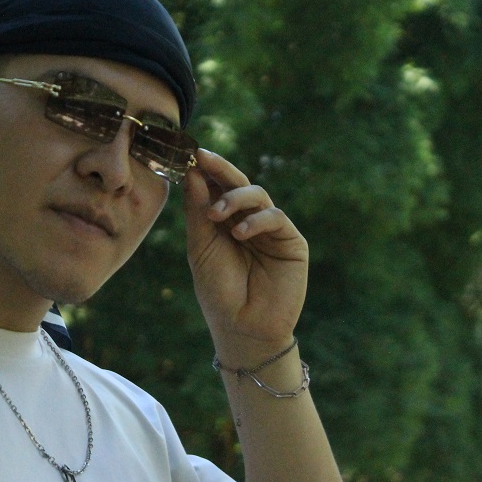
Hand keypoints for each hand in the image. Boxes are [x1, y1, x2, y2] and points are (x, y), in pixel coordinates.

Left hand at [182, 149, 307, 355]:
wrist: (242, 327)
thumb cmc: (218, 290)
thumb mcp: (200, 247)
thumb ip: (198, 211)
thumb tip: (194, 173)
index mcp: (223, 221)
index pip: (216, 187)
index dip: (206, 170)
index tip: (190, 154)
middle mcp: (248, 220)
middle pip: (237, 184)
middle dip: (221, 169)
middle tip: (203, 158)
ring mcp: (270, 230)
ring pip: (257, 195)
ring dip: (234, 198)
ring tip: (216, 215)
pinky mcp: (291, 242)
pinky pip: (276, 217)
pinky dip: (256, 220)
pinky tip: (240, 234)